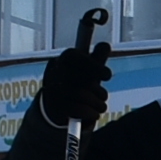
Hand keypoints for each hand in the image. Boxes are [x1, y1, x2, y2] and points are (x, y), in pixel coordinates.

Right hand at [37, 10, 115, 128]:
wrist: (56, 107)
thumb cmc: (77, 84)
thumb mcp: (87, 70)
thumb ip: (97, 59)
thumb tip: (105, 45)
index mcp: (64, 59)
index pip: (74, 56)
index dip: (93, 65)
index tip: (108, 76)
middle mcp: (55, 72)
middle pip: (81, 78)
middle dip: (99, 91)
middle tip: (104, 96)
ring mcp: (52, 89)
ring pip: (80, 94)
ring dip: (97, 103)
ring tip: (101, 106)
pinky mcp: (54, 107)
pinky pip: (76, 109)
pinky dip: (90, 113)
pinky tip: (94, 114)